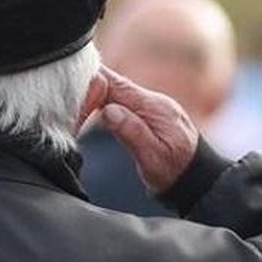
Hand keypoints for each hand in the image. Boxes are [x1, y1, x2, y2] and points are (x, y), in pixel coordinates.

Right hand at [80, 66, 200, 193]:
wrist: (198, 179)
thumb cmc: (176, 172)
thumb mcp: (153, 158)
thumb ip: (132, 132)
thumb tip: (107, 111)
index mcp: (151, 106)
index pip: (113, 84)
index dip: (89, 88)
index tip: (71, 106)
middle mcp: (149, 100)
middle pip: (109, 83)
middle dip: (85, 91)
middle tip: (64, 110)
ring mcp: (147, 106)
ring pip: (110, 92)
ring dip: (89, 99)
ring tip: (70, 115)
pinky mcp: (144, 115)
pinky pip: (116, 102)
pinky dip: (99, 106)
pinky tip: (85, 118)